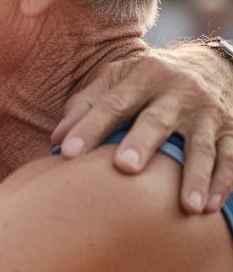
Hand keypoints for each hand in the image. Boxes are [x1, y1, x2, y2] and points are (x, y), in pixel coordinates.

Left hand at [52, 46, 232, 214]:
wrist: (211, 65)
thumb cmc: (148, 80)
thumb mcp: (117, 78)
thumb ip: (86, 104)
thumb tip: (56, 138)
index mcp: (144, 75)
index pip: (112, 103)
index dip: (89, 127)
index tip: (67, 152)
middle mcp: (178, 91)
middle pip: (157, 120)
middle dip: (142, 143)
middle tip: (126, 168)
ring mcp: (207, 112)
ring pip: (201, 146)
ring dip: (195, 176)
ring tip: (187, 206)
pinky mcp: (231, 129)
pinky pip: (230, 157)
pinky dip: (223, 182)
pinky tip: (210, 207)